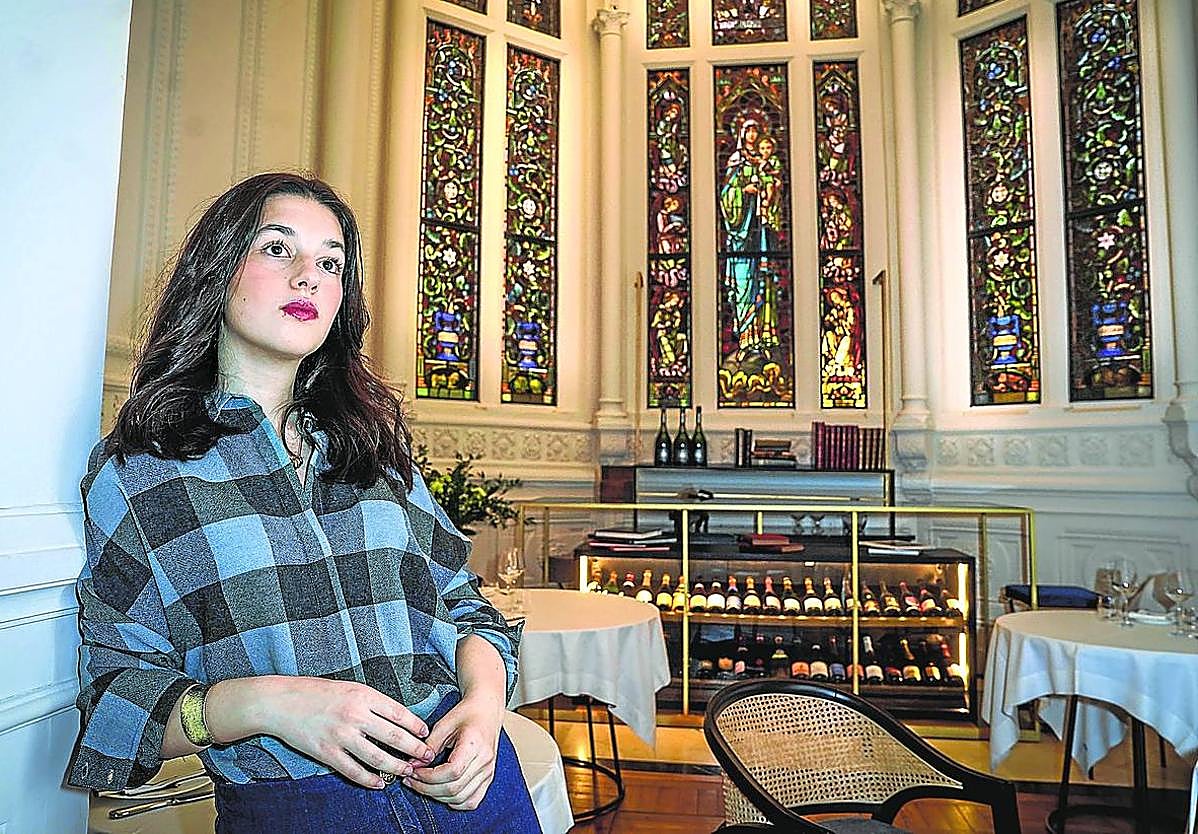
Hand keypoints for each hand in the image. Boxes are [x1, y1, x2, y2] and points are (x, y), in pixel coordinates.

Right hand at [263, 677, 435, 788]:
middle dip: (415, 749)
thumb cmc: (314, 691)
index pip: (399, 713)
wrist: (279, 702)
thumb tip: (396, 717)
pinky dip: (369, 780)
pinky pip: (353, 771)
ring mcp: (340, 736)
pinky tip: (379, 783)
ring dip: (396, 767)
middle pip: (394, 737)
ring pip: (377, 757)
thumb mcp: (348, 687)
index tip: (426, 734)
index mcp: (362, 695)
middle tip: (427, 756)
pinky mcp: (326, 753)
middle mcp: (354, 715)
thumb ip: (371, 701)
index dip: (416, 726)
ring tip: (408, 772)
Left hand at [403, 694, 504, 809]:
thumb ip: (429, 746)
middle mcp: (485, 761)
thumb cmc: (467, 714)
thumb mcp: (444, 723)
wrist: (487, 711)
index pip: (452, 772)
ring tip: (423, 786)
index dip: (429, 777)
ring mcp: (489, 772)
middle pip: (455, 788)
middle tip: (412, 780)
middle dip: (428, 788)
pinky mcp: (488, 778)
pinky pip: (472, 801)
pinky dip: (455, 802)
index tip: (413, 771)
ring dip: (438, 797)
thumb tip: (413, 765)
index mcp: (475, 745)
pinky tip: (442, 793)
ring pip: (462, 798)